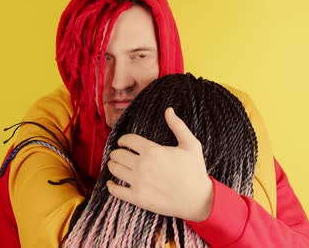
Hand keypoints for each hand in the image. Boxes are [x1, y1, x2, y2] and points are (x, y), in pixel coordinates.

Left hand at [106, 107, 213, 221]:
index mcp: (152, 151)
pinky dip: (111, 186)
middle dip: (116, 152)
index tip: (122, 142)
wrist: (198, 199)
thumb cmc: (195, 170)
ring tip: (113, 164)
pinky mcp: (137, 198)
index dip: (123, 140)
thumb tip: (168, 110)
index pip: (128, 140)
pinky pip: (116, 190)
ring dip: (112, 165)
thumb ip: (177, 126)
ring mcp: (138, 182)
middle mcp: (142, 165)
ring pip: (115, 170)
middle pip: (118, 154)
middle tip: (117, 154)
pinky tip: (111, 183)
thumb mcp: (191, 144)